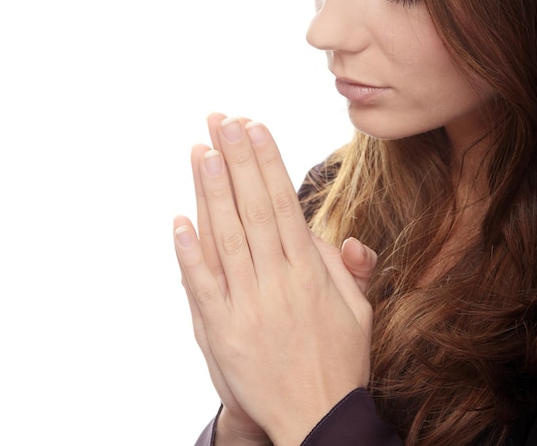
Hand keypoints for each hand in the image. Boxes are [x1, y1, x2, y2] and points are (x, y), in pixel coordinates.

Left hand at [174, 115, 373, 445]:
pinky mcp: (222, 330)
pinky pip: (202, 285)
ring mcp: (247, 303)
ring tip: (202, 152)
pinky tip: (178, 220)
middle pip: (253, 209)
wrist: (317, 419)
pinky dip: (188, 252)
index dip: (267, 163)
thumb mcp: (359, 311)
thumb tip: (347, 239)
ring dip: (213, 192)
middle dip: (238, 160)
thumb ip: (348, 270)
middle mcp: (277, 280)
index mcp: (309, 271)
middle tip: (223, 121)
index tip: (254, 127)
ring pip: (226, 237)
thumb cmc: (338, 360)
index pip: (283, 203)